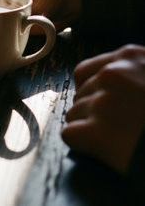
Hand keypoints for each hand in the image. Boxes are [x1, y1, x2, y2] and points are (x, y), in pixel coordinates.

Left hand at [61, 44, 144, 174]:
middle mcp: (112, 74)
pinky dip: (82, 144)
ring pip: (73, 113)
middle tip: (115, 126)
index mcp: (130, 57)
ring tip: (116, 138)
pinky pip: (70, 134)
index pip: (86, 70)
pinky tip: (103, 150)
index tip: (99, 102)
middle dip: (91, 111)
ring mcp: (104, 102)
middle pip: (80, 93)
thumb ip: (137, 72)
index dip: (90, 90)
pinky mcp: (98, 132)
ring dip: (88, 128)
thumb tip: (114, 79)